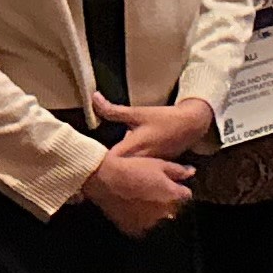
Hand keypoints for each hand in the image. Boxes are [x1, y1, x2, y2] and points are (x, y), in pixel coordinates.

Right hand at [79, 141, 193, 235]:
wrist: (104, 179)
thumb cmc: (133, 168)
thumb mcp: (158, 164)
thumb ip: (178, 171)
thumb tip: (192, 172)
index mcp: (172, 196)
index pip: (186, 195)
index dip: (180, 189)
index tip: (173, 184)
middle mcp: (163, 213)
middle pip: (173, 208)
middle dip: (168, 201)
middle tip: (155, 191)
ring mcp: (147, 223)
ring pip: (158, 219)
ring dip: (155, 212)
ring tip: (143, 200)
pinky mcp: (132, 229)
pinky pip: (142, 226)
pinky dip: (140, 219)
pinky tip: (133, 209)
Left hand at [93, 91, 215, 161]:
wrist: (191, 125)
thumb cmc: (164, 118)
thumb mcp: (138, 112)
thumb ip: (113, 110)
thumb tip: (94, 98)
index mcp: (132, 148)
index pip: (106, 161)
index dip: (93, 162)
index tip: (82, 159)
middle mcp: (138, 162)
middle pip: (114, 171)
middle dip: (101, 169)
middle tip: (85, 167)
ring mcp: (146, 168)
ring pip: (125, 174)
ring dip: (113, 171)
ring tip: (96, 172)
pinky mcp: (152, 169)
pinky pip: (135, 173)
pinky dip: (126, 171)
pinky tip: (118, 170)